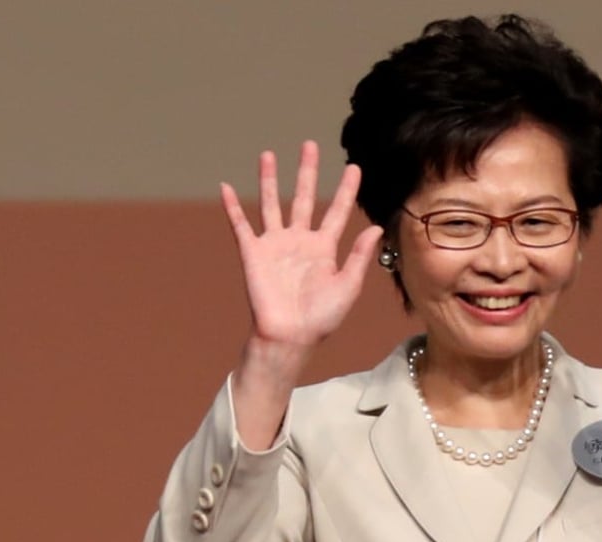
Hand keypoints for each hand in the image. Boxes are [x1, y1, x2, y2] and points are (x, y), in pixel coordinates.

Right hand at [222, 141, 382, 351]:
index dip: (345, 190)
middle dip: (306, 172)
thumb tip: (376, 228)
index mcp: (325, 248)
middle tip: (309, 145)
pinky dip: (232, 207)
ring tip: (268, 154)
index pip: (337, 211)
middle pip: (303, 198)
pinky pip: (241, 225)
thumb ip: (360, 256)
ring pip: (271, 204)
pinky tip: (225, 188)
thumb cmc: (322, 317)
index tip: (353, 167)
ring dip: (269, 180)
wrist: (290, 336)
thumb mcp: (348, 285)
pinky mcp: (253, 253)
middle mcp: (299, 241)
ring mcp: (275, 245)